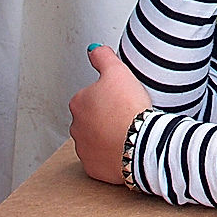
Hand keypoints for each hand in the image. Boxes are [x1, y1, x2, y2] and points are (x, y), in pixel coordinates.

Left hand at [68, 45, 151, 184]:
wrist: (141, 142)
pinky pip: (102, 160)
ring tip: (127, 131)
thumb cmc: (129, 108)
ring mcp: (84, 150)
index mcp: (78, 103)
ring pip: (95, 140)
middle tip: (125, 114)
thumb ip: (103, 57)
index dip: (107, 96)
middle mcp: (76, 128)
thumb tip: (93, 49)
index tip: (121, 98)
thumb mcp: (117, 72)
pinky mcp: (94, 168)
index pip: (89, 96)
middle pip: (91, 119)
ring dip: (107, 136)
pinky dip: (112, 155)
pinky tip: (125, 147)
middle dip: (104, 118)